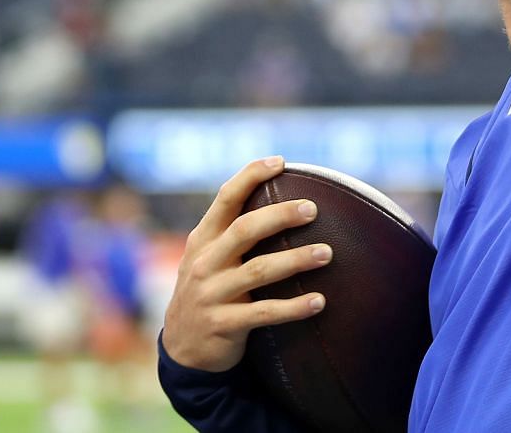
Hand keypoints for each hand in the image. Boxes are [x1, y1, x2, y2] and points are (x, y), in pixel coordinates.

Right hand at [160, 157, 329, 372]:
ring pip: (258, 271)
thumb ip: (233, 234)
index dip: (250, 176)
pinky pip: (264, 314)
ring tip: (326, 253)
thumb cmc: (209, 291)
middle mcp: (204, 262)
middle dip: (280, 216)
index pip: (225, 198)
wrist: (183, 348)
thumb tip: (283, 202)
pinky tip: (319, 301)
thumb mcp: (209, 258)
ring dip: (295, 260)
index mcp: (203, 239)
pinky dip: (293, 307)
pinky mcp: (223, 325)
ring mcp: (211, 294)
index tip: (279, 162)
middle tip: (312, 208)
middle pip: (244, 230)